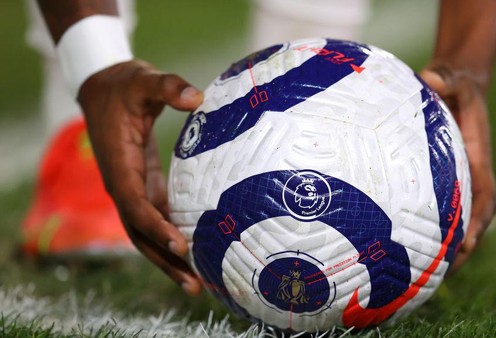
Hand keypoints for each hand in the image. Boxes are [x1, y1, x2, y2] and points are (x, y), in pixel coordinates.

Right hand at [78, 60, 203, 294]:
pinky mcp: (143, 185)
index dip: (156, 227)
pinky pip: (154, 218)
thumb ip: (167, 87)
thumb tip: (196, 97)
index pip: (135, 204)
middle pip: (140, 231)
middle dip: (164, 259)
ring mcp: (132, 188)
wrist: (104, 88)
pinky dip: (169, 237)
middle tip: (194, 284)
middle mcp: (122, 184)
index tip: (180, 245)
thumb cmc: (124, 85)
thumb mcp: (143, 79)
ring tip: (195, 283)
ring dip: (167, 258)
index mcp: (119, 165)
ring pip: (146, 231)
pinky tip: (191, 251)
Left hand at [419, 66, 495, 273]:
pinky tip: (399, 247)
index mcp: (477, 162)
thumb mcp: (455, 80)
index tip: (467, 246)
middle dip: (457, 249)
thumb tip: (430, 77)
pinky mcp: (438, 183)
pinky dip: (424, 231)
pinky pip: (433, 211)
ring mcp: (454, 183)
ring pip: (451, 222)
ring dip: (439, 247)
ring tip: (416, 275)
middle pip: (469, 222)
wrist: (454, 88)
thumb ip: (446, 78)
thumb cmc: (456, 87)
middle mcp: (469, 178)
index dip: (477, 224)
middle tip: (435, 273)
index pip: (484, 200)